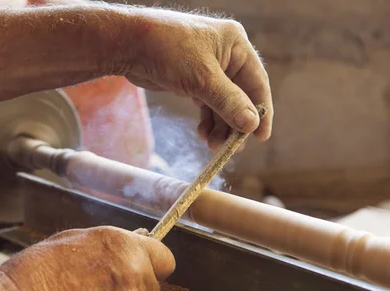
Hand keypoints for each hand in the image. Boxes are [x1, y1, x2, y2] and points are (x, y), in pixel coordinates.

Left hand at [125, 8, 272, 149]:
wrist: (128, 44)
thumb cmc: (167, 50)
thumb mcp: (203, 79)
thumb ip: (229, 102)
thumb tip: (252, 124)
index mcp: (236, 45)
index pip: (257, 83)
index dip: (261, 111)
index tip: (261, 137)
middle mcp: (226, 55)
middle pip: (240, 97)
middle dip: (235, 123)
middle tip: (232, 148)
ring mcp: (209, 68)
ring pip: (223, 104)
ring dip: (220, 126)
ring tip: (213, 146)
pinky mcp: (193, 79)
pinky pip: (208, 104)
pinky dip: (207, 120)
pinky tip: (203, 134)